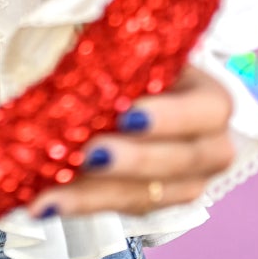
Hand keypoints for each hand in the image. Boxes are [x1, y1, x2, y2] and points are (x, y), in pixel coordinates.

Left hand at [25, 62, 235, 218]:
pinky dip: (82, 205)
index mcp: (209, 96)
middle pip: (184, 161)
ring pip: (151, 195)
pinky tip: (47, 202)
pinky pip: (121, 209)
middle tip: (89, 155)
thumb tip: (76, 54)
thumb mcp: (127, 48)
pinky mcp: (151, 200)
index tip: (128, 115)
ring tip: (53, 194)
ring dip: (98, 194)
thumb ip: (116, 54)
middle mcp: (209, 144)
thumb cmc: (127, 62)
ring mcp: (184, 180)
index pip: (210, 110)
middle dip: (134, 161)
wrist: (117, 90)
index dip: (173, 117)